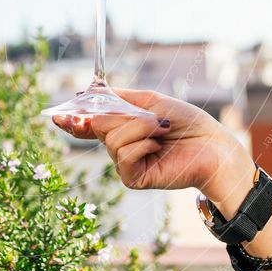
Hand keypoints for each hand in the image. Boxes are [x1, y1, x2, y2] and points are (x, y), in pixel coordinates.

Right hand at [54, 88, 254, 215]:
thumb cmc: (187, 123)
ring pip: (112, 139)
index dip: (73, 120)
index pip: (89, 125)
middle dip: (122, 116)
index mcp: (122, 128)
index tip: (58, 114)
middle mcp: (120, 147)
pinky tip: (158, 146)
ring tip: (161, 131)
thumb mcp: (150, 101)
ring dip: (140, 128)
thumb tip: (90, 92)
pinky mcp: (134, 178)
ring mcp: (125, 163)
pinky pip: (124, 155)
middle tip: (151, 118)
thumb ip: (119, 98)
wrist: (212, 145)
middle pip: (98, 125)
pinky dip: (142, 145)